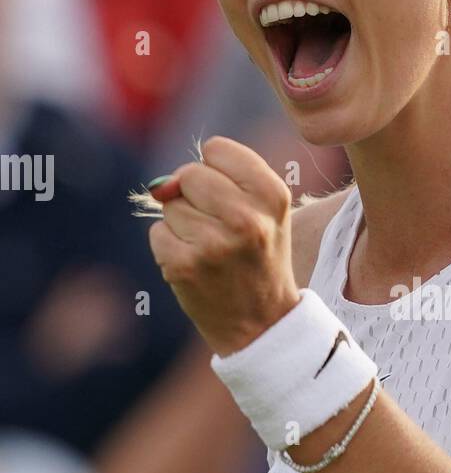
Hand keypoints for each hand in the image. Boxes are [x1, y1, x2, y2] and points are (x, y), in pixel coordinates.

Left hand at [146, 135, 301, 356]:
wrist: (261, 323)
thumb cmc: (258, 257)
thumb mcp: (265, 211)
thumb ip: (224, 178)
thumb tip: (161, 185)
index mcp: (272, 195)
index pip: (217, 149)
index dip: (216, 171)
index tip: (231, 198)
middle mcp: (246, 217)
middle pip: (188, 174)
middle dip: (193, 196)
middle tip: (217, 227)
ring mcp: (214, 243)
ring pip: (170, 205)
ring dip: (182, 225)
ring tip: (210, 250)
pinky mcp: (185, 265)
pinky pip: (157, 233)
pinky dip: (169, 247)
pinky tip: (195, 265)